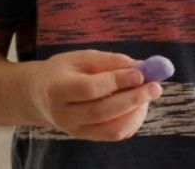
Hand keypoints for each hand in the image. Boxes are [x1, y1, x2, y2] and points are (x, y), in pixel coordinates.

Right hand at [25, 50, 163, 140]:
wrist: (38, 96)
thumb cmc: (64, 72)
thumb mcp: (81, 58)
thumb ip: (110, 61)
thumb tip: (142, 66)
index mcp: (58, 89)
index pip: (90, 89)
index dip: (118, 81)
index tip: (141, 73)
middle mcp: (64, 114)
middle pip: (102, 111)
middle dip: (133, 99)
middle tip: (155, 87)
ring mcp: (74, 130)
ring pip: (112, 129)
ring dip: (136, 112)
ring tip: (148, 94)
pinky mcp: (86, 137)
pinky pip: (115, 134)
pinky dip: (132, 121)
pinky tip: (138, 105)